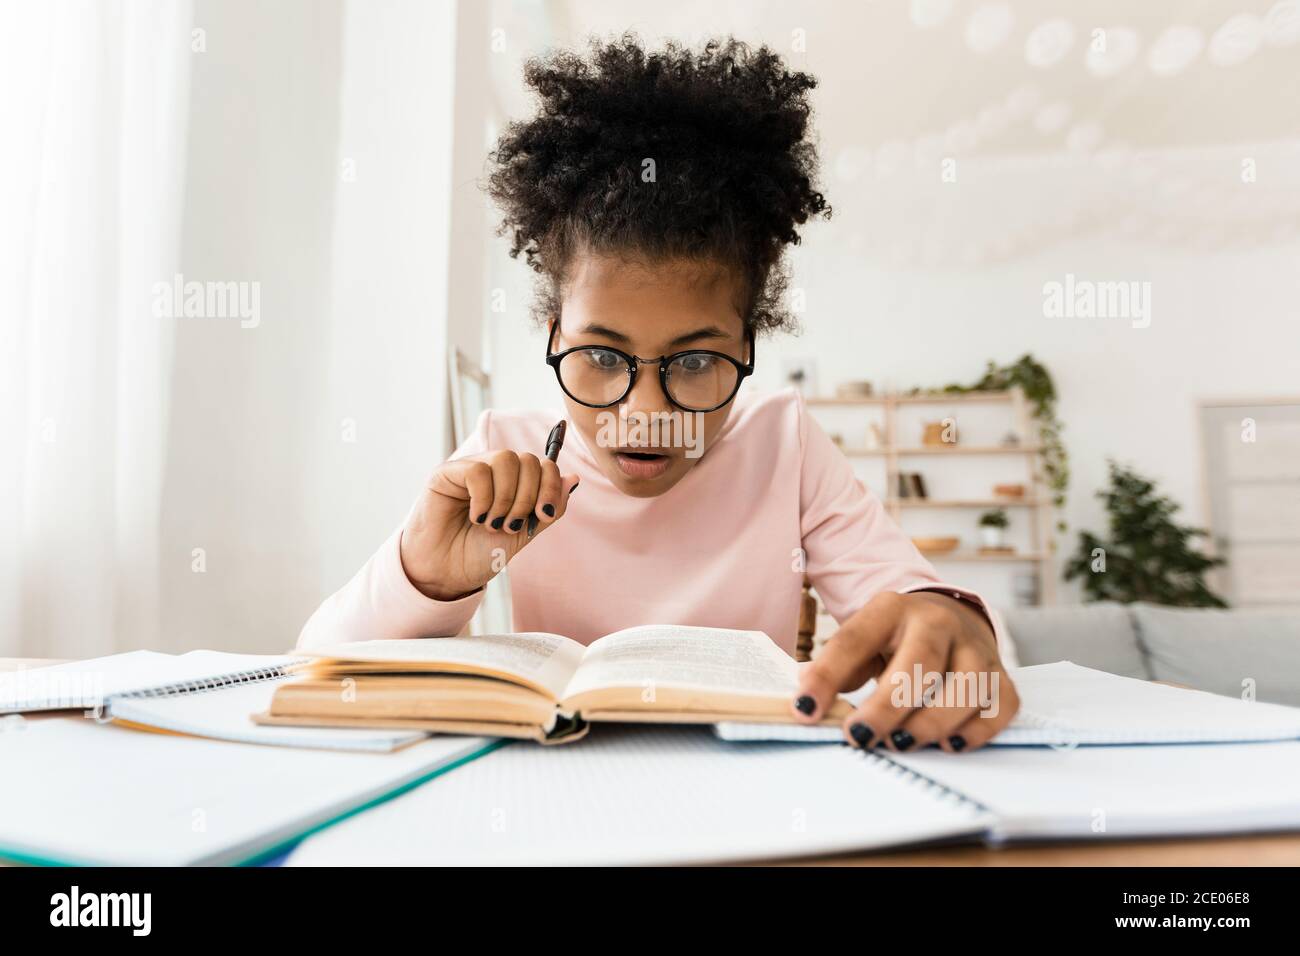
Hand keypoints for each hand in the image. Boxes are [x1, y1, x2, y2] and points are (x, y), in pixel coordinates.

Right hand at [400, 451, 579, 600]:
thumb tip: (573, 478)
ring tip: (493, 523)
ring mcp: (470, 469)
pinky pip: (478, 470)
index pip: (543, 465)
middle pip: (527, 460)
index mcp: (515, 482)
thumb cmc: (481, 553)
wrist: (448, 573)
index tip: (544, 515)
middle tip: (512, 525)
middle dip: (527, 497)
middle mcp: (494, 471)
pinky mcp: (446, 474)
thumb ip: (548, 507)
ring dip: (506, 498)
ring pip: (505, 460)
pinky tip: (476, 517)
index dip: (550, 486)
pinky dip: (483, 498)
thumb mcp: (525, 533)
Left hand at [790, 591, 1017, 752]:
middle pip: (920, 661)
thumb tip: (807, 704)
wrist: (946, 614)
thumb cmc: (893, 638)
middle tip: (862, 738)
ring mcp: (974, 646)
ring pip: (967, 684)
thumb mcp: (861, 639)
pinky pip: (1001, 703)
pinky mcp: (1001, 672)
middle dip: (888, 706)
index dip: (827, 677)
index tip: (806, 711)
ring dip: (934, 721)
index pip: (854, 640)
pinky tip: (950, 744)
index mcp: (890, 609)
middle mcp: (937, 622)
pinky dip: (980, 729)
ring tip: (904, 744)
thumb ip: (837, 669)